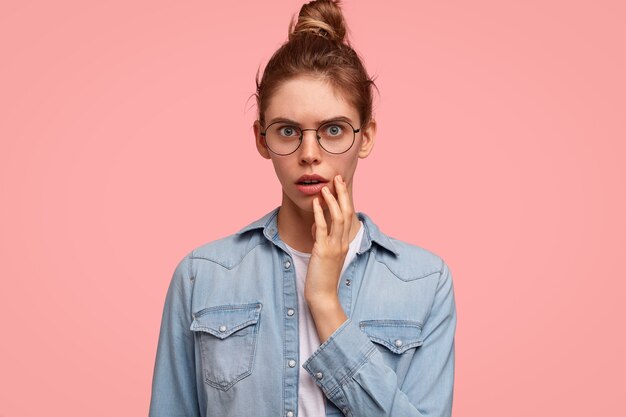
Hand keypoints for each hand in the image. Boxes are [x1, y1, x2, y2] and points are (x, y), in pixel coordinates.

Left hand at [304, 174, 352, 340]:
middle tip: (338, 178)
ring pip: (337, 218)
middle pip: (346, 212)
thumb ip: (322, 237)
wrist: (323, 296)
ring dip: (332, 201)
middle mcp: (343, 242)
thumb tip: (316, 222)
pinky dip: (319, 214)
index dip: (345, 199)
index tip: (340, 185)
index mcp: (345, 242)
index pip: (349, 215)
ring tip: (326, 187)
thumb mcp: (324, 253)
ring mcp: (334, 246)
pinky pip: (322, 229)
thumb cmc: (322, 277)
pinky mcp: (323, 251)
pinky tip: (315, 203)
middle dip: (342, 194)